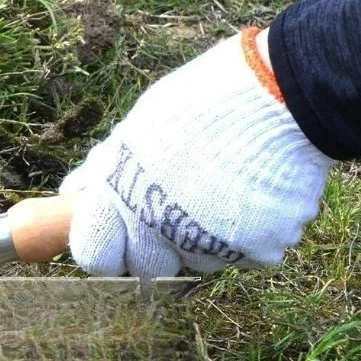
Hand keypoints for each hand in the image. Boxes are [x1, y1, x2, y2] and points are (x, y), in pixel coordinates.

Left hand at [59, 29, 332, 279]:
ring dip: (204, 236)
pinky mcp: (258, 250)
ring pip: (198, 260)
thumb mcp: (141, 127)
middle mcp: (163, 229)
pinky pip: (245, 254)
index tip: (116, 230)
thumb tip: (76, 193)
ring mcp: (212, 244)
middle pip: (147, 267)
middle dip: (155, 245)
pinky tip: (255, 192)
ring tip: (223, 187)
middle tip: (174, 205)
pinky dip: (249, 232)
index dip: (104, 243)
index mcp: (125, 196)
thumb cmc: (203, 103)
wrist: (284, 93)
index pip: (94, 255)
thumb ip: (108, 168)